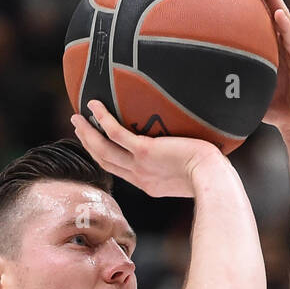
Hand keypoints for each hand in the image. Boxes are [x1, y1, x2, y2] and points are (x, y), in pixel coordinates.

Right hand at [71, 99, 224, 198]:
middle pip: (105, 161)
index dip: (104, 156)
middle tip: (78, 127)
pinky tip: (94, 104)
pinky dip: (102, 118)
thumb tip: (191, 148)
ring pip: (103, 150)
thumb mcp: (191, 173)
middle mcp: (140, 177)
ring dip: (87, 133)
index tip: (96, 143)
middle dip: (89, 144)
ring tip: (76, 117)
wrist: (212, 178)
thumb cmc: (211, 174)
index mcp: (149, 184)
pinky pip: (115, 133)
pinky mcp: (144, 152)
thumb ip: (182, 164)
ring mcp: (140, 166)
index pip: (120, 170)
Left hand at [238, 0, 289, 144]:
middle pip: (270, 6)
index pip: (257, 14)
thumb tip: (195, 86)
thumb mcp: (246, 92)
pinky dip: (285, 25)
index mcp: (270, 45)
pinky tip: (277, 13)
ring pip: (283, 16)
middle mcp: (283, 41)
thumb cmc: (274, 110)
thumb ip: (228, 85)